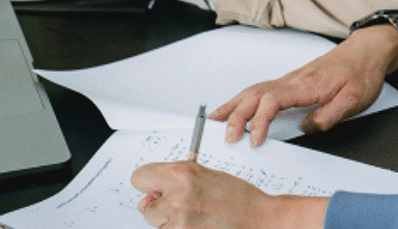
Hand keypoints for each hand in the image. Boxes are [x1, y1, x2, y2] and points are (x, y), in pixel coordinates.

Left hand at [132, 161, 327, 228]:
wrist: (257, 218)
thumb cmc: (237, 195)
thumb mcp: (204, 174)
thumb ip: (176, 178)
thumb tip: (154, 190)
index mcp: (181, 173)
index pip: (139, 177)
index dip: (148, 182)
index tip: (155, 186)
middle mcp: (176, 196)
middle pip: (144, 205)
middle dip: (158, 205)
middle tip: (179, 202)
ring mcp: (178, 220)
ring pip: (156, 222)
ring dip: (169, 220)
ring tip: (195, 213)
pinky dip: (178, 228)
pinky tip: (197, 223)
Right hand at [212, 26, 397, 146]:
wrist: (367, 50)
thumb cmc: (361, 72)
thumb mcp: (354, 100)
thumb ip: (329, 116)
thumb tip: (305, 129)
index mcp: (306, 85)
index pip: (272, 101)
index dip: (259, 121)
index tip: (254, 140)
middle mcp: (293, 80)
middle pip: (255, 94)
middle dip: (236, 115)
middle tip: (226, 136)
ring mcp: (290, 79)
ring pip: (254, 89)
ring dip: (234, 105)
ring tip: (216, 120)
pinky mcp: (291, 81)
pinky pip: (261, 88)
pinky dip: (243, 98)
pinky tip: (237, 106)